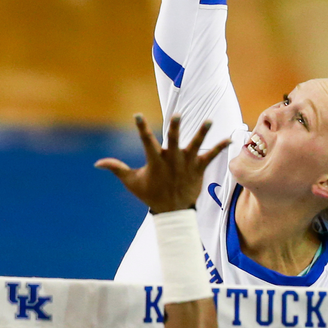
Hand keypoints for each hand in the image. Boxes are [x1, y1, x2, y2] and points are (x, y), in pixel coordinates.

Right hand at [95, 114, 229, 213]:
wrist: (173, 212)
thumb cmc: (151, 194)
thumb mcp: (132, 182)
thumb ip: (116, 169)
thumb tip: (97, 163)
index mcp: (155, 162)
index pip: (146, 142)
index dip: (141, 129)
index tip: (137, 115)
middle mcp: (172, 161)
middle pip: (173, 141)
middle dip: (175, 128)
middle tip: (177, 115)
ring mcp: (186, 164)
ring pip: (195, 146)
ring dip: (202, 133)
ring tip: (209, 121)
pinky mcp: (198, 169)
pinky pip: (211, 156)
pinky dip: (220, 148)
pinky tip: (230, 138)